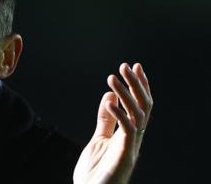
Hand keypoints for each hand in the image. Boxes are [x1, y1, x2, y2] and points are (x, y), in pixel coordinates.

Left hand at [73, 63, 152, 183]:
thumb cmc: (95, 172)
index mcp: (127, 134)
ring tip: (113, 78)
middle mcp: (133, 139)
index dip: (138, 86)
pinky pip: (127, 132)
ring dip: (126, 95)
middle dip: (136, 85)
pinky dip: (119, 115)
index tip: (134, 66)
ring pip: (137, 115)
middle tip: (126, 65)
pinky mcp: (125, 156)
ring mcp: (130, 147)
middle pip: (142, 107)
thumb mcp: (98, 139)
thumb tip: (109, 96)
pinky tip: (110, 101)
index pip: (138, 105)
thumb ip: (105, 120)